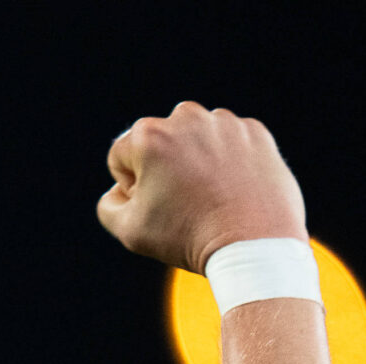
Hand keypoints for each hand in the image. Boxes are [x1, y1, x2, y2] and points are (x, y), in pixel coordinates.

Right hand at [97, 102, 307, 273]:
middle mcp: (187, 117)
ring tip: (211, 197)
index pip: (122, 156)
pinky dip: (230, 162)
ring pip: (197, 139)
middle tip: (183, 201)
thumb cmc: (187, 238)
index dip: (132, 187)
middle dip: (165, 166)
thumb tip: (120, 190)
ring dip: (197, 161)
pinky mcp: (256, 131)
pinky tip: (234, 190)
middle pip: (160, 141)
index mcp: (149, 135)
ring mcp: (226, 122)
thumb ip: (109, 205)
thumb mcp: (129, 230)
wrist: (252, 245)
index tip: (156, 206)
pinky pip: (231, 143)